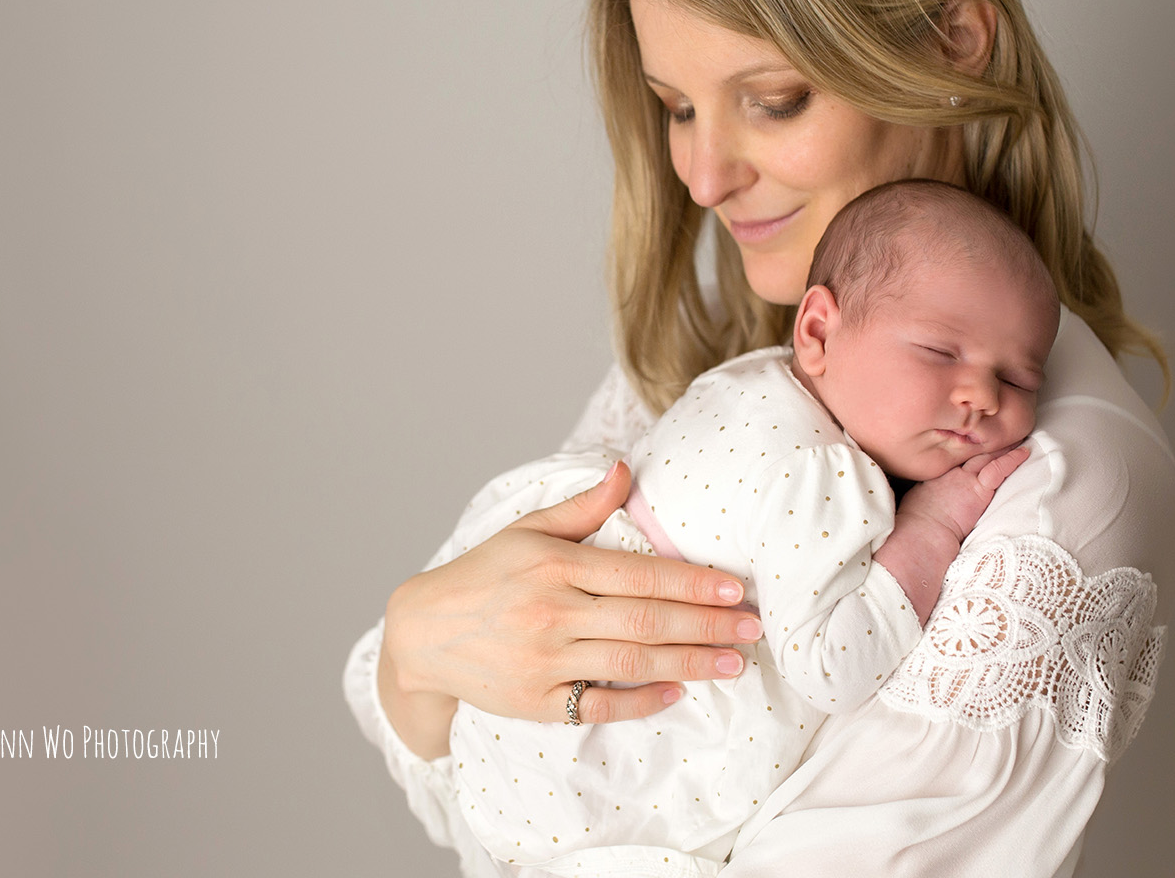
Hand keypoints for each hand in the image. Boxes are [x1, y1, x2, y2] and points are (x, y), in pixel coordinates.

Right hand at [377, 461, 762, 755]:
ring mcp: (545, 662)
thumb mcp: (527, 531)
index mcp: (556, 567)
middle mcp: (553, 614)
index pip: (640, 574)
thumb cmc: (482, 575)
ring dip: (690, 662)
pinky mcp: (537, 703)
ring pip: (632, 664)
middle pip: (646, 621)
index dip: (693, 582)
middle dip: (707, 624)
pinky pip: (600, 705)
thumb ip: (583, 507)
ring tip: (733, 662)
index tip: (735, 589)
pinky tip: (678, 690)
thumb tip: (627, 470)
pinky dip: (642, 700)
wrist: (421, 634)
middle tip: (753, 628)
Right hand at [873, 445, 1028, 624]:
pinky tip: (1024, 452)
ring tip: (1017, 435)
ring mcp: (964, 478)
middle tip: (998, 430)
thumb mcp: (917, 501)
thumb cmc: (916, 525)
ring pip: (987, 455)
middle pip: (971, 450)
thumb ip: (926, 493)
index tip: (976, 440)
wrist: (922, 532)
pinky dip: (1012, 459)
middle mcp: (950, 471)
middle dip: (985, 440)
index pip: (955, 455)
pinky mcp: (979, 489)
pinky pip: (999, 468)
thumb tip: (928, 497)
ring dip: (1002, 445)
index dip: (967, 447)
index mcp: (936, 474)